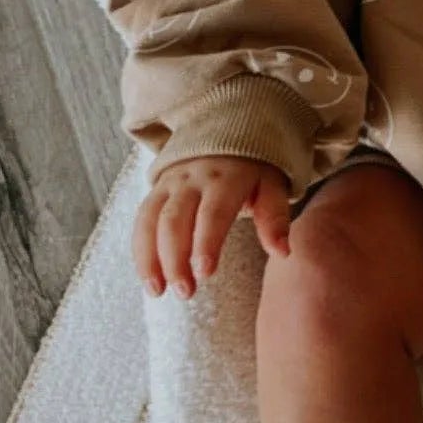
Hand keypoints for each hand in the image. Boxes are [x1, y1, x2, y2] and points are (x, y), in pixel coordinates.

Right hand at [133, 156, 291, 298]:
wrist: (227, 130)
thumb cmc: (255, 168)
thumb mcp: (272, 185)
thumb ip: (274, 217)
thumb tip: (282, 252)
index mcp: (226, 177)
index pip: (213, 212)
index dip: (207, 243)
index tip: (205, 273)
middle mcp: (192, 179)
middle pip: (175, 219)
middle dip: (175, 259)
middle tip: (185, 293)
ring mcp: (170, 183)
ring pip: (151, 220)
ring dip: (150, 258)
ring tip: (157, 291)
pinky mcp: (156, 188)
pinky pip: (142, 219)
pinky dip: (140, 250)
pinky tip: (149, 278)